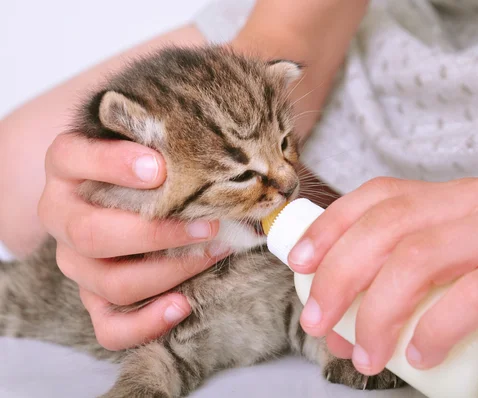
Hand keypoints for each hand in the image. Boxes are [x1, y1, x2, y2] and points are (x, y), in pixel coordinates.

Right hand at [38, 133, 227, 349]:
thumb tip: (252, 115)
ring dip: (168, 270)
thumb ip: (185, 127)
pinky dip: (145, 323)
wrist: (148, 193)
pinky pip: (108, 325)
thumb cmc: (162, 161)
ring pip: (106, 280)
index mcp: (70, 167)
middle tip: (208, 221)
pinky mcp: (95, 296)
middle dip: (155, 230)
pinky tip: (183, 304)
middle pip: (90, 232)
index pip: (70, 158)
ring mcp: (76, 260)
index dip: (109, 163)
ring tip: (215, 252)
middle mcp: (64, 213)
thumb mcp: (166, 138)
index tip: (160, 166)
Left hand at [288, 175, 477, 394]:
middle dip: (339, 275)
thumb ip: (405, 285)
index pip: (381, 196)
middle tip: (318, 322)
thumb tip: (335, 315)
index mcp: (460, 197)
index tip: (298, 263)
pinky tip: (420, 358)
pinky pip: (473, 297)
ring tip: (365, 355)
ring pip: (421, 259)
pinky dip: (434, 329)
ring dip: (377, 312)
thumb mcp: (455, 279)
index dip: (332, 225)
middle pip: (390, 227)